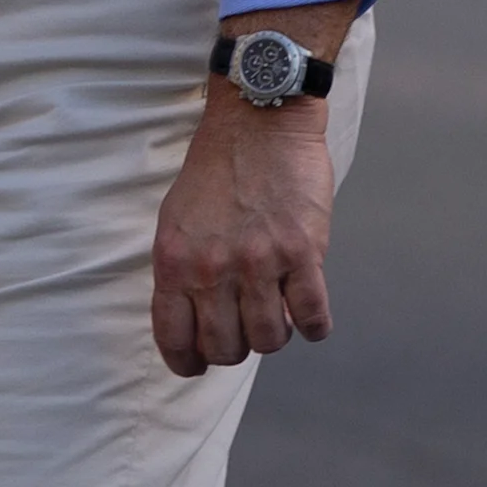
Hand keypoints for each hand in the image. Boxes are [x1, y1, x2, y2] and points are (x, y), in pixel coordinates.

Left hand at [150, 87, 338, 376]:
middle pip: (225, 348)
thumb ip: (182, 270)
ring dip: (274, 335)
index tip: (199, 364)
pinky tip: (309, 315)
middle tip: (243, 328)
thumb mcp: (176, 219)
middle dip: (234, 348)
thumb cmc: (215, 169)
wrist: (258, 121)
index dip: (187, 362)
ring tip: (275, 313)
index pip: (174, 338)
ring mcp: (258, 262)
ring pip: (268, 340)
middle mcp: (212, 267)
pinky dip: (312, 326)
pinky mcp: (302, 253)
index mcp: (174, 260)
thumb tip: (192, 321)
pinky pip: (311, 318)